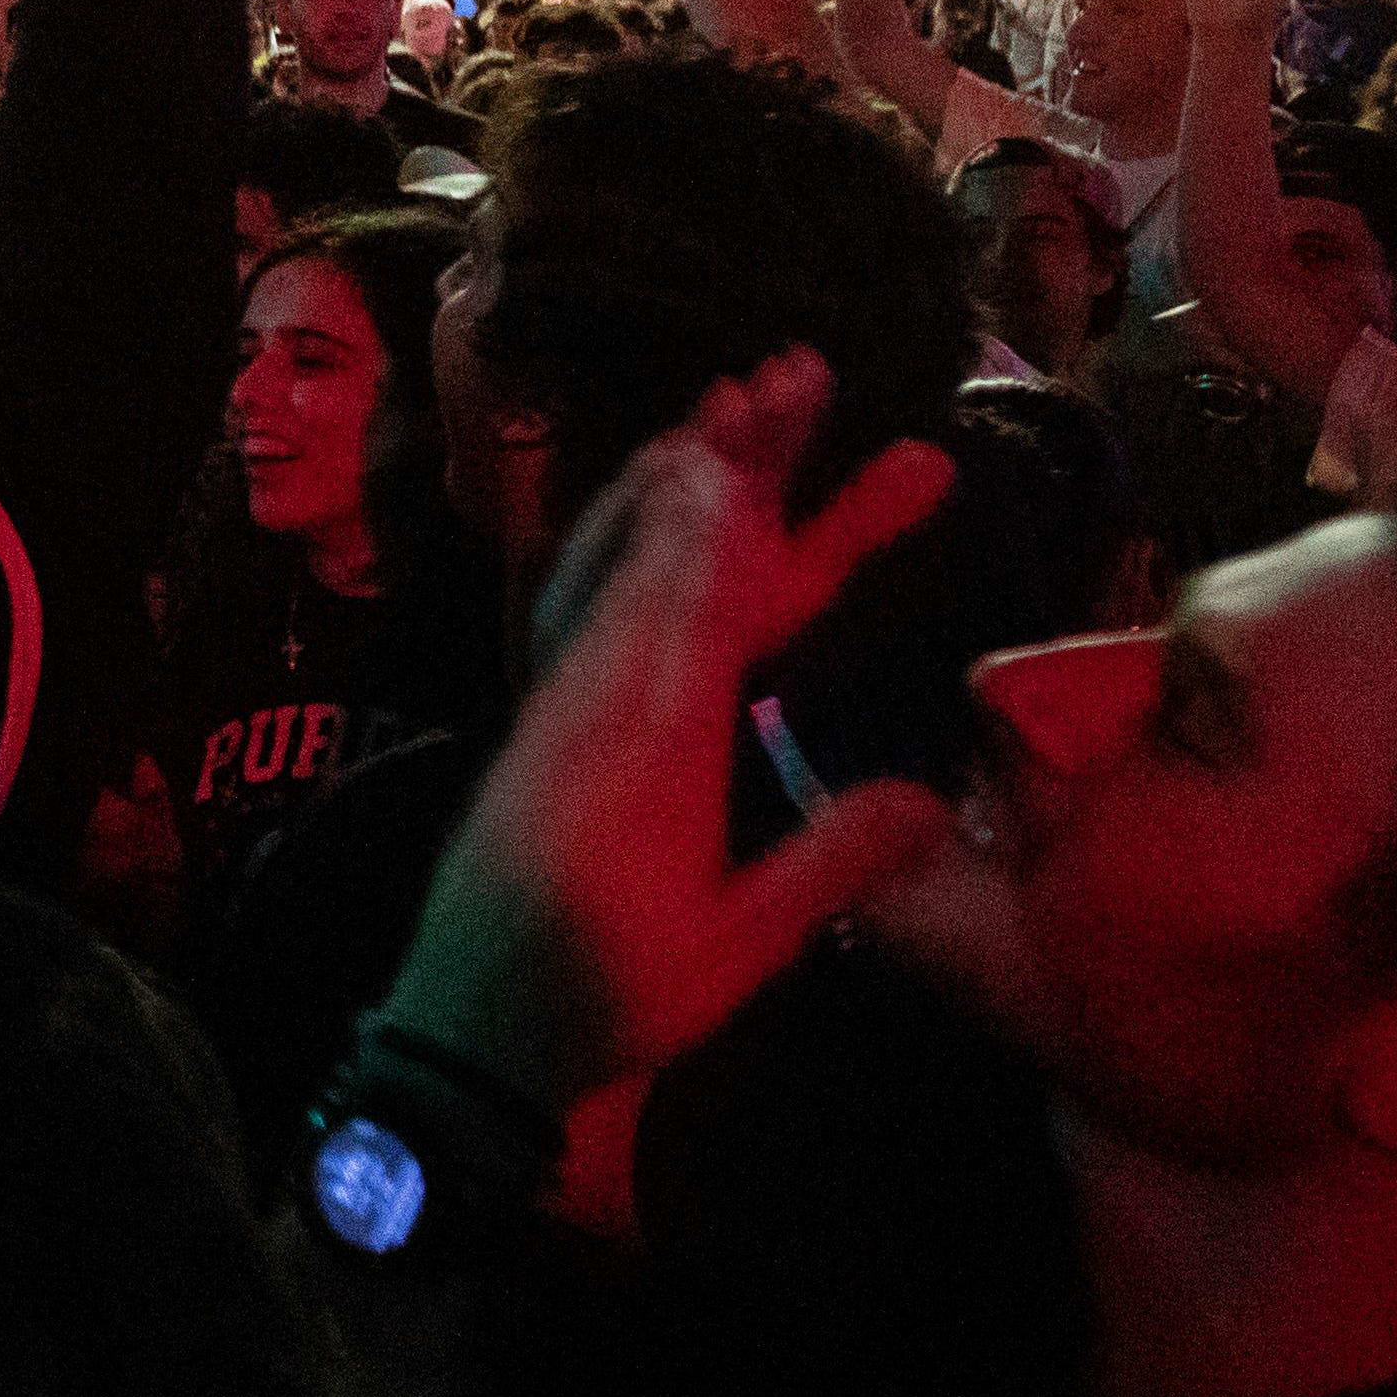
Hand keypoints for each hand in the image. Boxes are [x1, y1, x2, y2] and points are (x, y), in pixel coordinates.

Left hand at [373, 352, 956, 1113]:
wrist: (466, 1025)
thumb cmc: (605, 997)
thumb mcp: (733, 948)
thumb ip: (826, 865)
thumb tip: (930, 794)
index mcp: (650, 747)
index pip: (700, 604)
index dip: (735, 515)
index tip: (760, 430)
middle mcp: (597, 697)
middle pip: (672, 551)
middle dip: (736, 460)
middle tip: (791, 370)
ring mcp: (563, 698)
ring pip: (626, 559)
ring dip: (684, 478)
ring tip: (735, 401)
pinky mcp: (547, 714)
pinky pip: (591, 597)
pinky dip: (632, 536)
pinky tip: (659, 499)